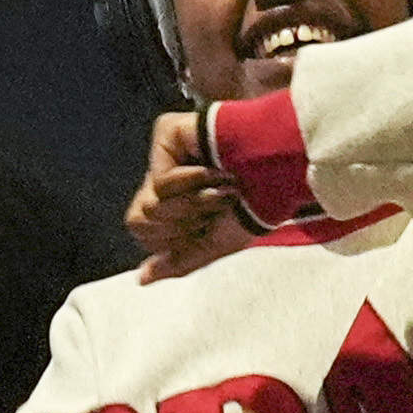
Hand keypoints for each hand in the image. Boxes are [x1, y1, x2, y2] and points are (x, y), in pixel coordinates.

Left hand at [129, 110, 247, 276]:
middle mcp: (163, 179)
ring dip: (192, 206)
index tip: (209, 225)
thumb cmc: (252, 207)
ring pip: (151, 204)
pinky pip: (161, 178)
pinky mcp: (166, 134)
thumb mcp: (215, 246)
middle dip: (183, 225)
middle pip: (140, 221)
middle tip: (215, 206)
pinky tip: (214, 171)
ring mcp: (163, 156)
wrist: (273, 176)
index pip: (145, 235)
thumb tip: (143, 278)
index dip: (175, 241)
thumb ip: (178, 263)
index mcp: (173, 204)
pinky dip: (191, 183)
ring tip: (220, 189)